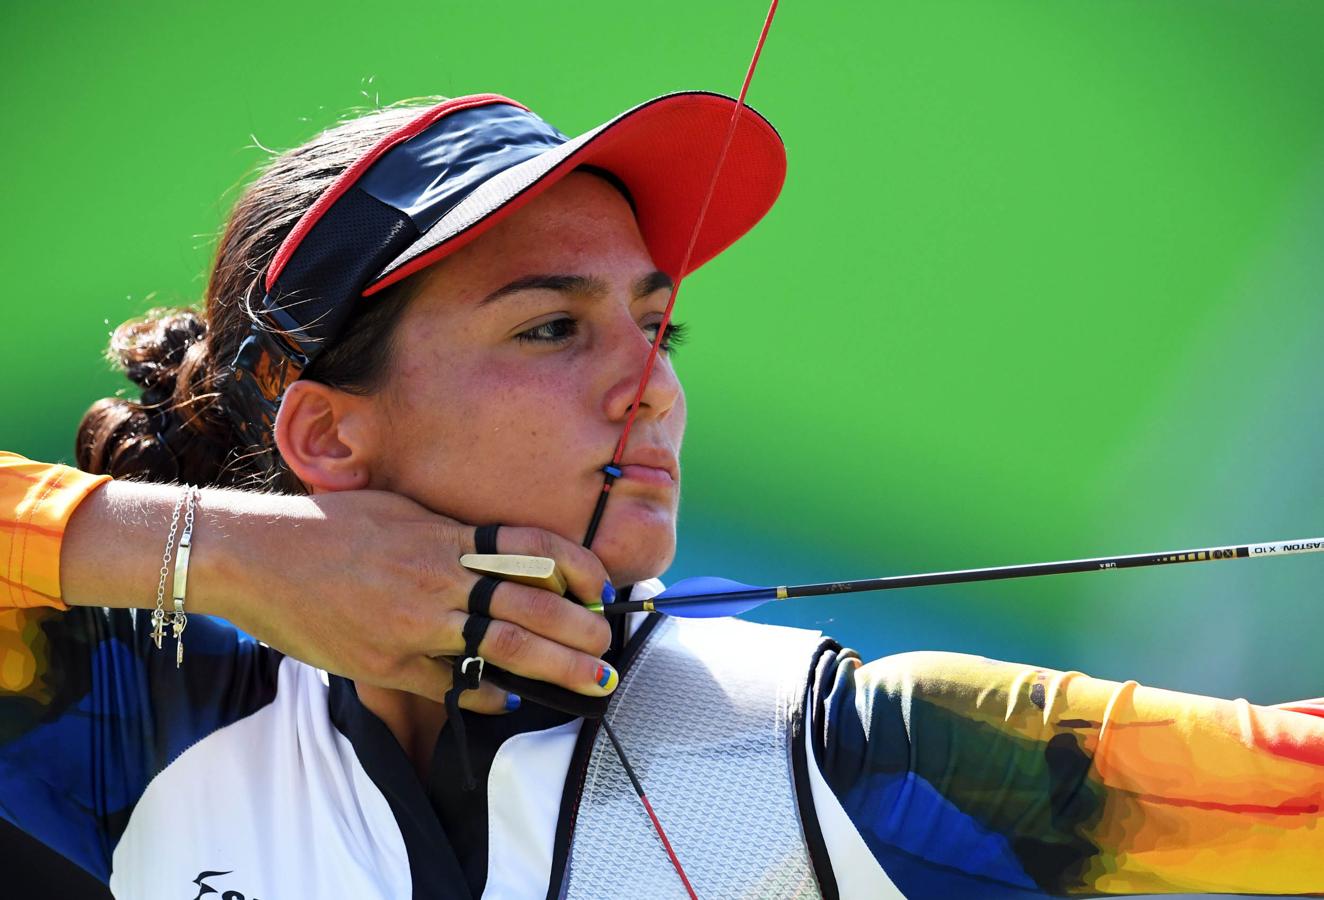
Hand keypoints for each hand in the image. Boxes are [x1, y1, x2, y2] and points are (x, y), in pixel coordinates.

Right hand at [169, 487, 614, 711]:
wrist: (253, 556)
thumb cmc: (326, 526)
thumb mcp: (399, 509)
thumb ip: (450, 533)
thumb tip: (499, 551)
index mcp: (444, 534)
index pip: (533, 545)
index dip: (579, 568)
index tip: (603, 588)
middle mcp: (437, 577)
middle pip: (532, 604)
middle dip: (582, 630)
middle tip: (611, 649)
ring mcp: (414, 623)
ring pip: (504, 647)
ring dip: (557, 667)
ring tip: (593, 681)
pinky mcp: (386, 662)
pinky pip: (451, 684)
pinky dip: (487, 692)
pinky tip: (510, 700)